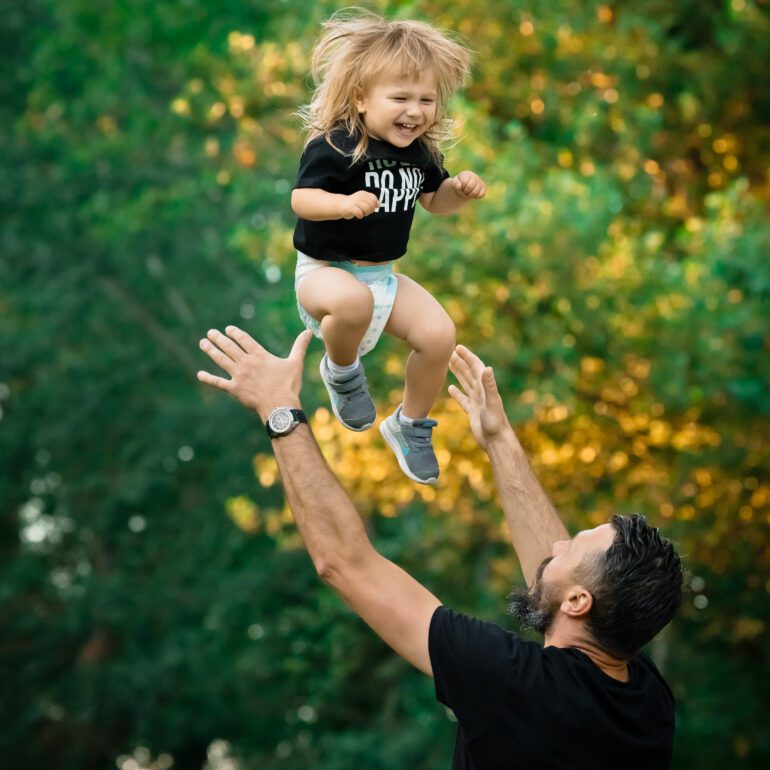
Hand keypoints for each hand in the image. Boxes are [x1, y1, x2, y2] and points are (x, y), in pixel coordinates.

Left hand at [197, 327, 311, 420]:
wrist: (280, 405)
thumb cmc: (289, 385)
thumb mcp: (295, 363)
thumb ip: (300, 346)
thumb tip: (309, 331)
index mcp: (260, 356)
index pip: (244, 340)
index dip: (235, 333)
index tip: (228, 329)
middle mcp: (246, 363)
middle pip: (229, 347)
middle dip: (219, 338)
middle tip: (210, 332)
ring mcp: (239, 376)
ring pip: (221, 360)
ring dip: (211, 351)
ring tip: (203, 343)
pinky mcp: (234, 389)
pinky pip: (218, 383)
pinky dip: (209, 379)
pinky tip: (200, 374)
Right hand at [338, 190, 379, 218]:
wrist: (341, 205)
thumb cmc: (354, 204)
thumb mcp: (363, 201)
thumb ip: (372, 202)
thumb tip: (379, 204)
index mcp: (364, 193)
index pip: (374, 199)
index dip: (374, 205)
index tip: (370, 207)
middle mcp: (360, 196)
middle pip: (372, 205)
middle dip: (370, 210)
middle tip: (365, 212)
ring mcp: (355, 201)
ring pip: (367, 209)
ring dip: (365, 213)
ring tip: (361, 213)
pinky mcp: (351, 207)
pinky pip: (360, 213)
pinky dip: (360, 216)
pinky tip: (357, 215)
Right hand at [448, 344, 507, 450]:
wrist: (496, 440)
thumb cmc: (495, 422)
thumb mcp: (492, 402)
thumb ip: (489, 385)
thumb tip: (488, 368)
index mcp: (485, 387)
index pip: (475, 366)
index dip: (467, 356)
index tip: (457, 347)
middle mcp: (481, 392)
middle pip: (468, 372)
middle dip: (460, 361)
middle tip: (448, 352)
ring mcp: (477, 401)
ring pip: (465, 383)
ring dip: (458, 373)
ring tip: (448, 365)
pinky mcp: (472, 411)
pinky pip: (463, 399)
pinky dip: (457, 393)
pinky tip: (450, 388)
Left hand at [451, 171, 485, 199]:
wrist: (464, 189)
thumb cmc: (459, 185)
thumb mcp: (454, 184)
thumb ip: (454, 183)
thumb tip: (458, 185)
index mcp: (467, 174)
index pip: (464, 182)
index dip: (461, 186)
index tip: (460, 186)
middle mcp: (475, 177)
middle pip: (470, 186)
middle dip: (466, 191)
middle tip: (464, 190)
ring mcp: (480, 182)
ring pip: (476, 192)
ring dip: (470, 195)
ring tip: (469, 193)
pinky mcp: (484, 188)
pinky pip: (482, 194)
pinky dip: (477, 196)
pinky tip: (474, 195)